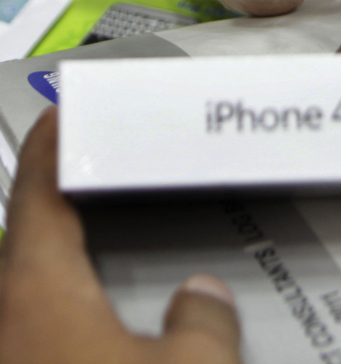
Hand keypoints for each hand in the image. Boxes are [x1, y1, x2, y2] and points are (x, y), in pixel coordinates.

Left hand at [0, 110, 240, 363]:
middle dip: (58, 200)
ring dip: (57, 261)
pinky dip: (57, 311)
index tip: (57, 116)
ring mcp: (7, 351)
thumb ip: (205, 317)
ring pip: (26, 287)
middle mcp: (4, 320)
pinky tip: (91, 331)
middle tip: (89, 172)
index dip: (50, 144)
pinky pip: (29, 329)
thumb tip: (205, 297)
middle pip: (28, 235)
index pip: (37, 190)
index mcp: (36, 290)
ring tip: (95, 247)